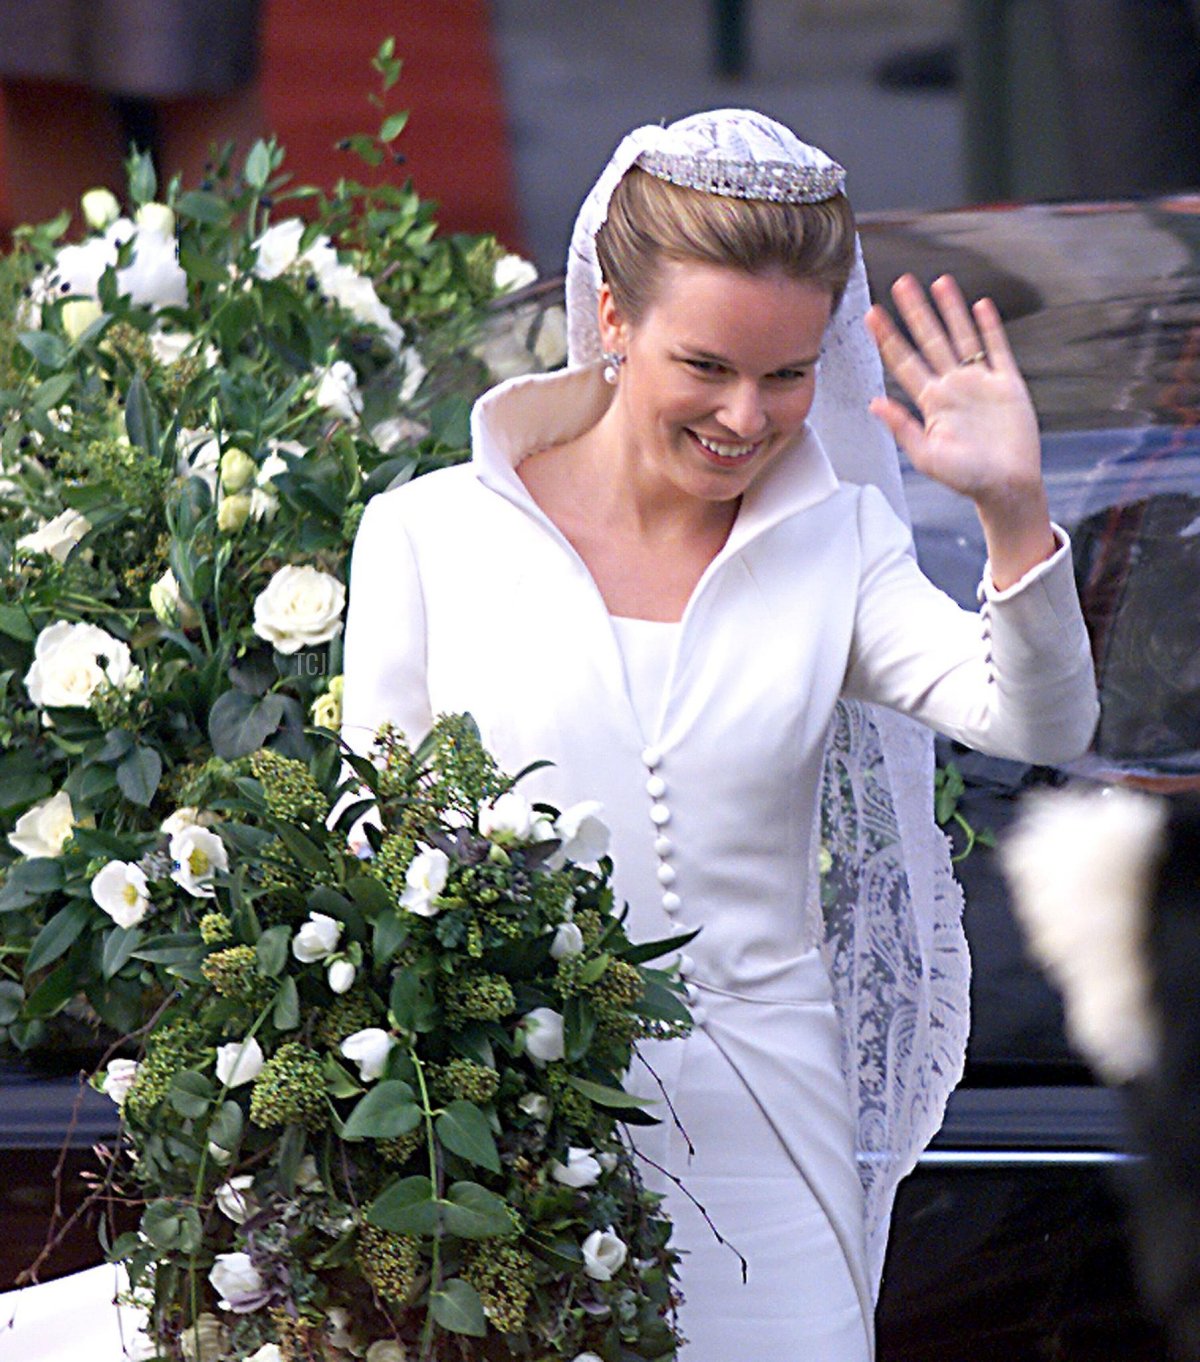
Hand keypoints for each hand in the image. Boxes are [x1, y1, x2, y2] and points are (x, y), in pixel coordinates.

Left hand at [865, 273, 1055, 587]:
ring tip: (939, 282)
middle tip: (901, 282)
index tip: (872, 314)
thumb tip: (875, 402)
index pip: (904, 362)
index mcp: (930, 402)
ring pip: (961, 336)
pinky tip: (979, 306)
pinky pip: (997, 348)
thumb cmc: (966, 478)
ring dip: (950, 310)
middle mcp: (952, 386)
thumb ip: (901, 427)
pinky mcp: (1007, 384)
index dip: (888, 338)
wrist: (1006, 486)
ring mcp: (979, 382)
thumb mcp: (925, 455)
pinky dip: (988, 327)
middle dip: (915, 311)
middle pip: (930, 339)